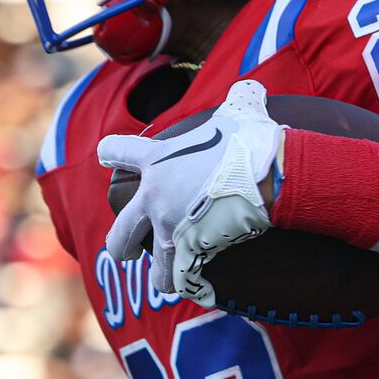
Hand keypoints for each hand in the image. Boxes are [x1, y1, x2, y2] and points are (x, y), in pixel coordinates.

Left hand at [99, 79, 282, 302]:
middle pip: (121, 231)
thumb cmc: (253, 140)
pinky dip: (194, 286)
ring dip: (162, 275)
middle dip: (122, 244)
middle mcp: (155, 198)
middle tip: (127, 251)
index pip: (114, 152)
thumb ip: (240, 98)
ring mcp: (171, 229)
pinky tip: (201, 290)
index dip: (111, 155)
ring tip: (168, 282)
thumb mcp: (243, 109)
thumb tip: (252, 88)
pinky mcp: (193, 252)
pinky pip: (186, 279)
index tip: (109, 159)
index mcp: (156, 161)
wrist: (270, 173)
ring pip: (154, 266)